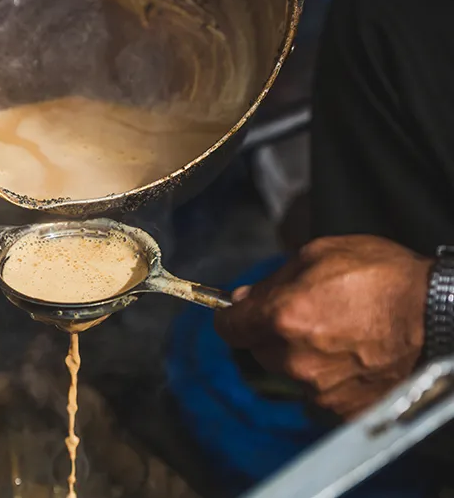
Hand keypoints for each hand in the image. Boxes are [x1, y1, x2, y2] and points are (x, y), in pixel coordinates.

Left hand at [214, 235, 431, 417]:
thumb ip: (274, 279)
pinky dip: (328, 378)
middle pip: (259, 350)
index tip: (237, 314)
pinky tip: (352, 357)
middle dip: (271, 333)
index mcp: (283, 316)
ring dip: (301, 356)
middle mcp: (294, 357)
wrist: (440, 315)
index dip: (231, 318)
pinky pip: (318, 393)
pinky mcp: (343, 408)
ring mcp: (319, 388)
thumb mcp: (321, 254)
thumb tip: (243, 299)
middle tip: (306, 315)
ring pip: (289, 372)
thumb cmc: (385, 277)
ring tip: (339, 335)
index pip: (230, 328)